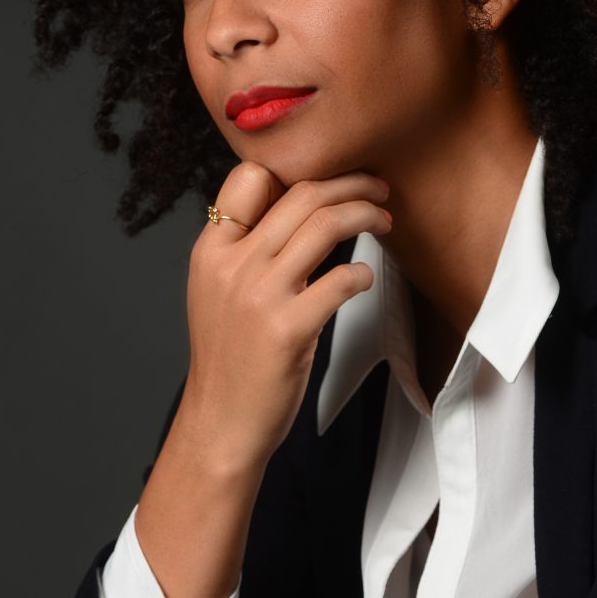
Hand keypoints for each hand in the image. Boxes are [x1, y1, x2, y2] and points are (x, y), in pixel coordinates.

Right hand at [175, 161, 392, 473]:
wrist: (220, 425)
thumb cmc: (231, 358)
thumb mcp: (219, 290)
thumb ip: (248, 249)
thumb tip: (303, 209)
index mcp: (212, 250)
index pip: (249, 177)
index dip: (295, 172)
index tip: (329, 181)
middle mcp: (232, 264)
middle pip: (300, 194)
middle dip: (349, 183)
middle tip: (376, 188)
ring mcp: (258, 295)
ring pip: (324, 224)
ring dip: (365, 214)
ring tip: (385, 219)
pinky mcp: (287, 328)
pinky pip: (340, 280)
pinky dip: (362, 273)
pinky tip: (365, 278)